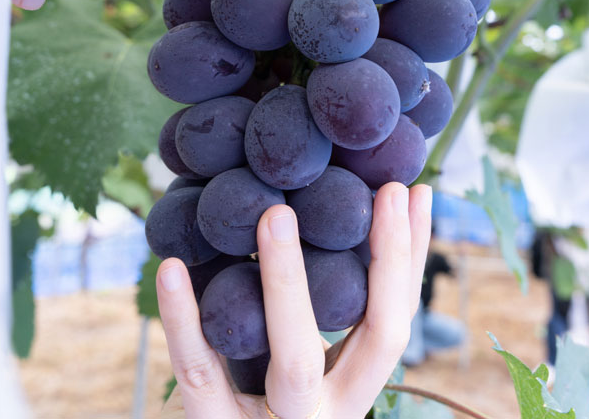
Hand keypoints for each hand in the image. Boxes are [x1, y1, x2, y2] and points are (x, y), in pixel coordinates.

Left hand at [156, 181, 432, 418]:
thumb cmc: (253, 408)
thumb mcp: (295, 374)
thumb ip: (307, 317)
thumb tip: (321, 222)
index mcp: (350, 391)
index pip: (395, 321)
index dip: (409, 259)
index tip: (416, 193)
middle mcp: (330, 413)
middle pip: (376, 338)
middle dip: (389, 261)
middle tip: (388, 192)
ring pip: (294, 359)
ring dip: (288, 279)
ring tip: (277, 213)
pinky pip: (199, 372)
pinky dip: (183, 319)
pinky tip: (171, 267)